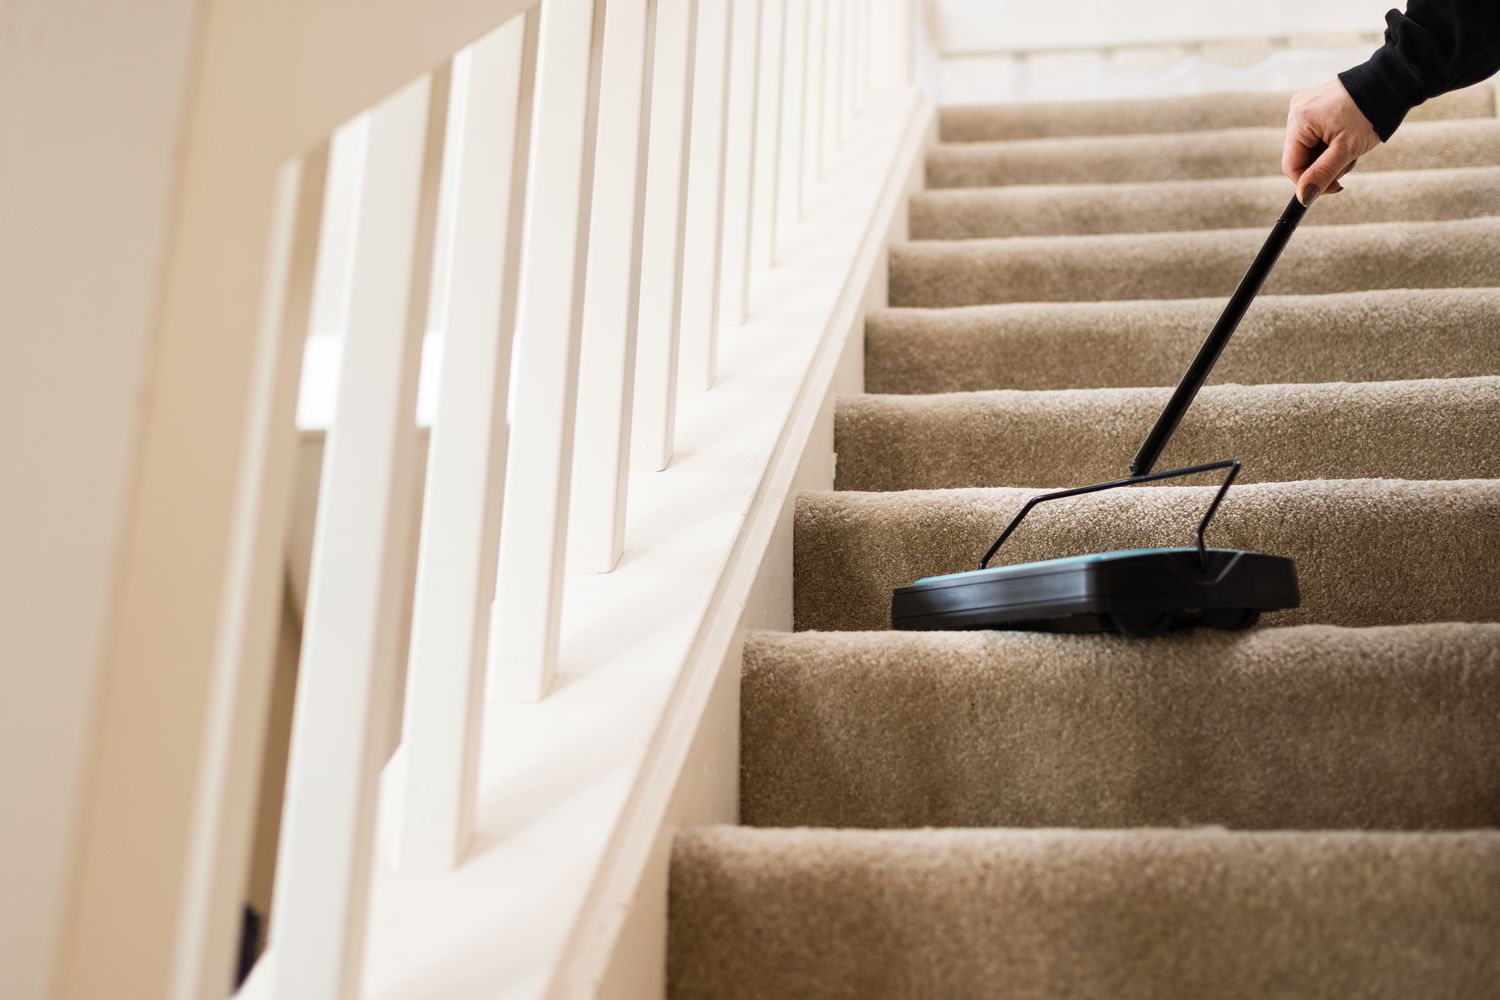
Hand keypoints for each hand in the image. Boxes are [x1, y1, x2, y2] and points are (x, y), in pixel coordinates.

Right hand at [1283, 78, 1381, 205]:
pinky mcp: (1316, 105)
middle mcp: (1297, 110)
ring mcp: (1306, 106)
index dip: (1308, 183)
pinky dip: (1330, 142)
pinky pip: (1315, 134)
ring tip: (1351, 146)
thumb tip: (1305, 198)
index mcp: (1300, 120)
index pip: (1291, 166)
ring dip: (1328, 155)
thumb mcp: (1347, 149)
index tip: (1332, 187)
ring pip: (1309, 147)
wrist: (1391, 81)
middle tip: (1348, 162)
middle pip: (1300, 156)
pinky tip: (1346, 136)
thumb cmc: (1370, 112)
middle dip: (1323, 166)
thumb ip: (1323, 174)